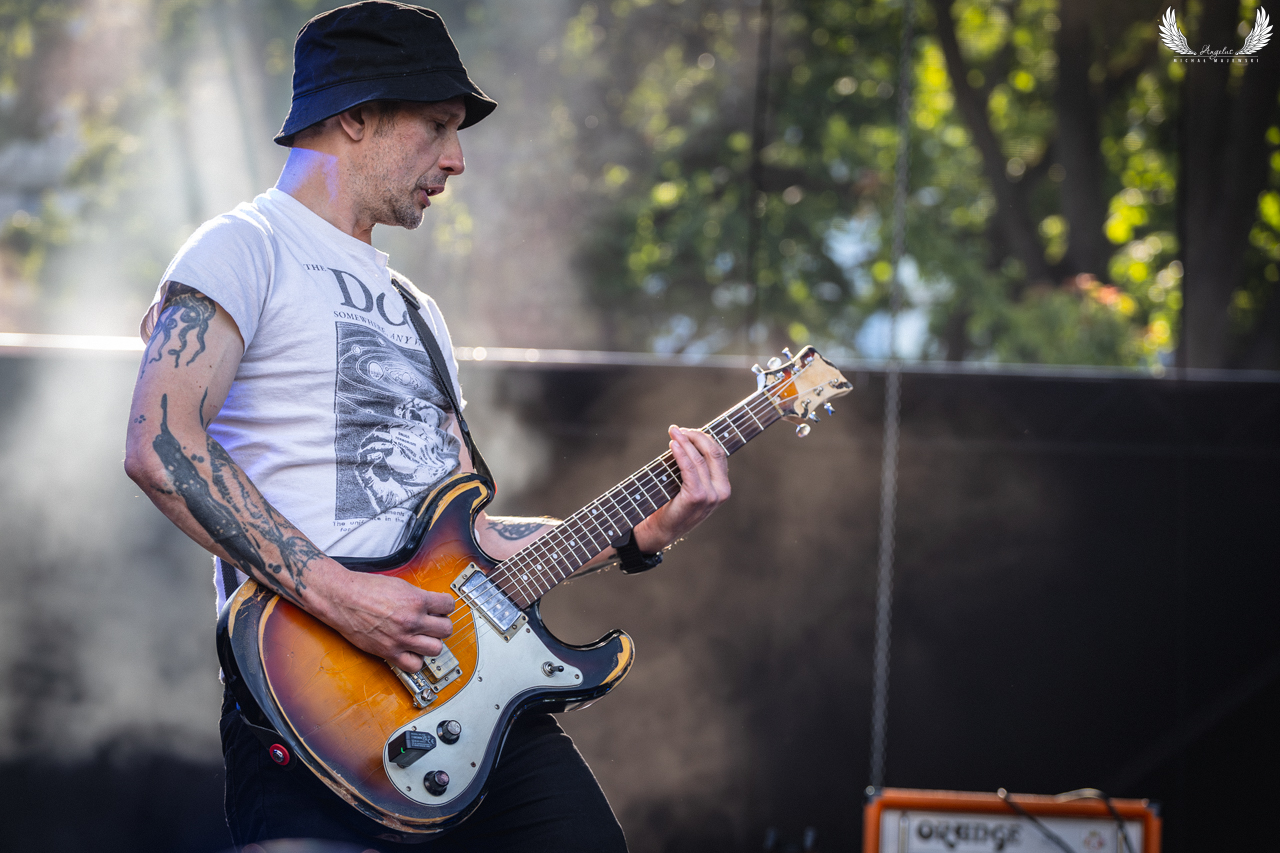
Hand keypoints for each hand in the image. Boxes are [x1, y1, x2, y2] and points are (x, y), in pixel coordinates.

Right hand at [309, 561, 454, 672]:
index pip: (449, 605)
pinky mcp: (389, 652)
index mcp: (416, 600)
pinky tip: (411, 651)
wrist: (342, 599)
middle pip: (446, 629)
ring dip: (432, 643)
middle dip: (441, 625)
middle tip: (432, 623)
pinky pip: (415, 665)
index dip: (446, 606)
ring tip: (423, 637)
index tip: (442, 608)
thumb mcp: (400, 585)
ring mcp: (401, 639)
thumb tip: (432, 605)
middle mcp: (412, 620)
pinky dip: (416, 660)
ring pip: (436, 649)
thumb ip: (418, 597)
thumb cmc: (365, 589)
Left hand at [633, 425, 730, 552]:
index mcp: (723, 487)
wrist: (661, 530)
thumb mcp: (690, 485)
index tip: (687, 430)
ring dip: (685, 441)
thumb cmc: (672, 505)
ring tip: (673, 432)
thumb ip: (695, 468)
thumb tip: (687, 438)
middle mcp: (721, 492)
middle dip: (696, 436)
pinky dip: (681, 453)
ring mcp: (711, 496)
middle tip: (678, 429)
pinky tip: (673, 445)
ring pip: (699, 459)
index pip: (719, 454)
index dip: (704, 438)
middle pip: (713, 452)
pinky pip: (689, 469)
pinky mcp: (697, 497)